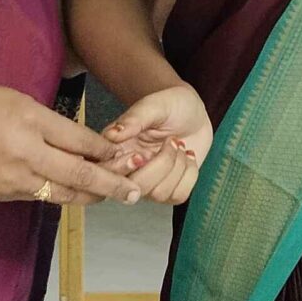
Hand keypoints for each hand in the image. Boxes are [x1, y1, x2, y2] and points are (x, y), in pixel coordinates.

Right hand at [0, 84, 141, 204]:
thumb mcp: (15, 100)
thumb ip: (48, 123)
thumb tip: (80, 143)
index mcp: (29, 124)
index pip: (79, 142)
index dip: (105, 152)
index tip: (123, 155)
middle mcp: (25, 156)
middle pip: (78, 176)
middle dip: (110, 185)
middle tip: (133, 193)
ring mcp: (12, 181)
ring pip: (61, 194)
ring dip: (87, 196)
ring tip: (107, 196)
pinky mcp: (1, 196)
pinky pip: (37, 196)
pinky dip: (56, 194)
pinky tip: (68, 190)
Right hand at [101, 83, 212, 205]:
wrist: (194, 112)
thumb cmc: (171, 104)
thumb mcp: (153, 105)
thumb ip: (134, 119)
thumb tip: (113, 134)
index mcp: (117, 148)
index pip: (107, 173)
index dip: (125, 168)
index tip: (142, 153)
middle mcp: (129, 169)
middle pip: (135, 189)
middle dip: (161, 165)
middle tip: (171, 141)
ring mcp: (149, 181)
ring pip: (159, 194)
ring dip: (178, 167)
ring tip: (180, 145)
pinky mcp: (169, 188)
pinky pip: (178, 196)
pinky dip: (190, 175)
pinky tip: (188, 157)